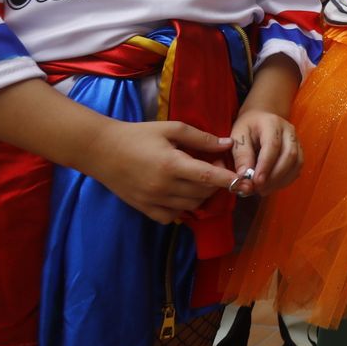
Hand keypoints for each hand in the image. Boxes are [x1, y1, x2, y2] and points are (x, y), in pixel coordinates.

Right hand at [88, 121, 241, 224]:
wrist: (101, 150)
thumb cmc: (138, 134)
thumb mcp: (171, 129)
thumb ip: (201, 138)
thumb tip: (228, 144)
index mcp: (171, 164)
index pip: (208, 177)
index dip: (229, 180)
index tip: (244, 181)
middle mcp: (164, 187)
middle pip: (203, 193)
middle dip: (216, 183)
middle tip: (215, 167)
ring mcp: (153, 201)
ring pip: (191, 206)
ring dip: (202, 195)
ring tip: (199, 178)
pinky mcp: (144, 209)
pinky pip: (173, 216)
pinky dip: (183, 208)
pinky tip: (182, 193)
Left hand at [229, 109, 302, 194]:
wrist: (260, 118)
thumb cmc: (247, 128)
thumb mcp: (238, 136)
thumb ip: (241, 155)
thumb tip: (244, 176)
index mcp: (272, 123)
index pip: (273, 145)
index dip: (266, 165)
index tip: (256, 182)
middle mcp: (289, 131)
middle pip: (289, 155)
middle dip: (275, 176)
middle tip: (259, 189)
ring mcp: (297, 141)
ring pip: (297, 163)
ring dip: (281, 180)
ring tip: (264, 190)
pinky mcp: (299, 151)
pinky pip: (297, 168)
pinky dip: (286, 180)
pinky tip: (272, 185)